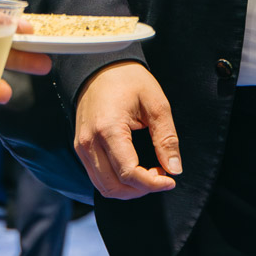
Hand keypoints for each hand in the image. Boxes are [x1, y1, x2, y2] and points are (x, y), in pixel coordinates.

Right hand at [73, 62, 181, 198]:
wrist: (101, 66)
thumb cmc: (129, 80)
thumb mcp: (156, 103)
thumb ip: (166, 138)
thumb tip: (175, 169)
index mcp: (108, 129)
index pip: (129, 173)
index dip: (152, 183)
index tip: (171, 180)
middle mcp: (89, 142)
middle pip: (114, 187)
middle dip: (141, 189)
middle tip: (162, 176)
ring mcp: (81, 147)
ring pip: (104, 187)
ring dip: (129, 189)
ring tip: (150, 174)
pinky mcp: (81, 148)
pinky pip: (97, 177)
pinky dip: (117, 182)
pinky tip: (135, 171)